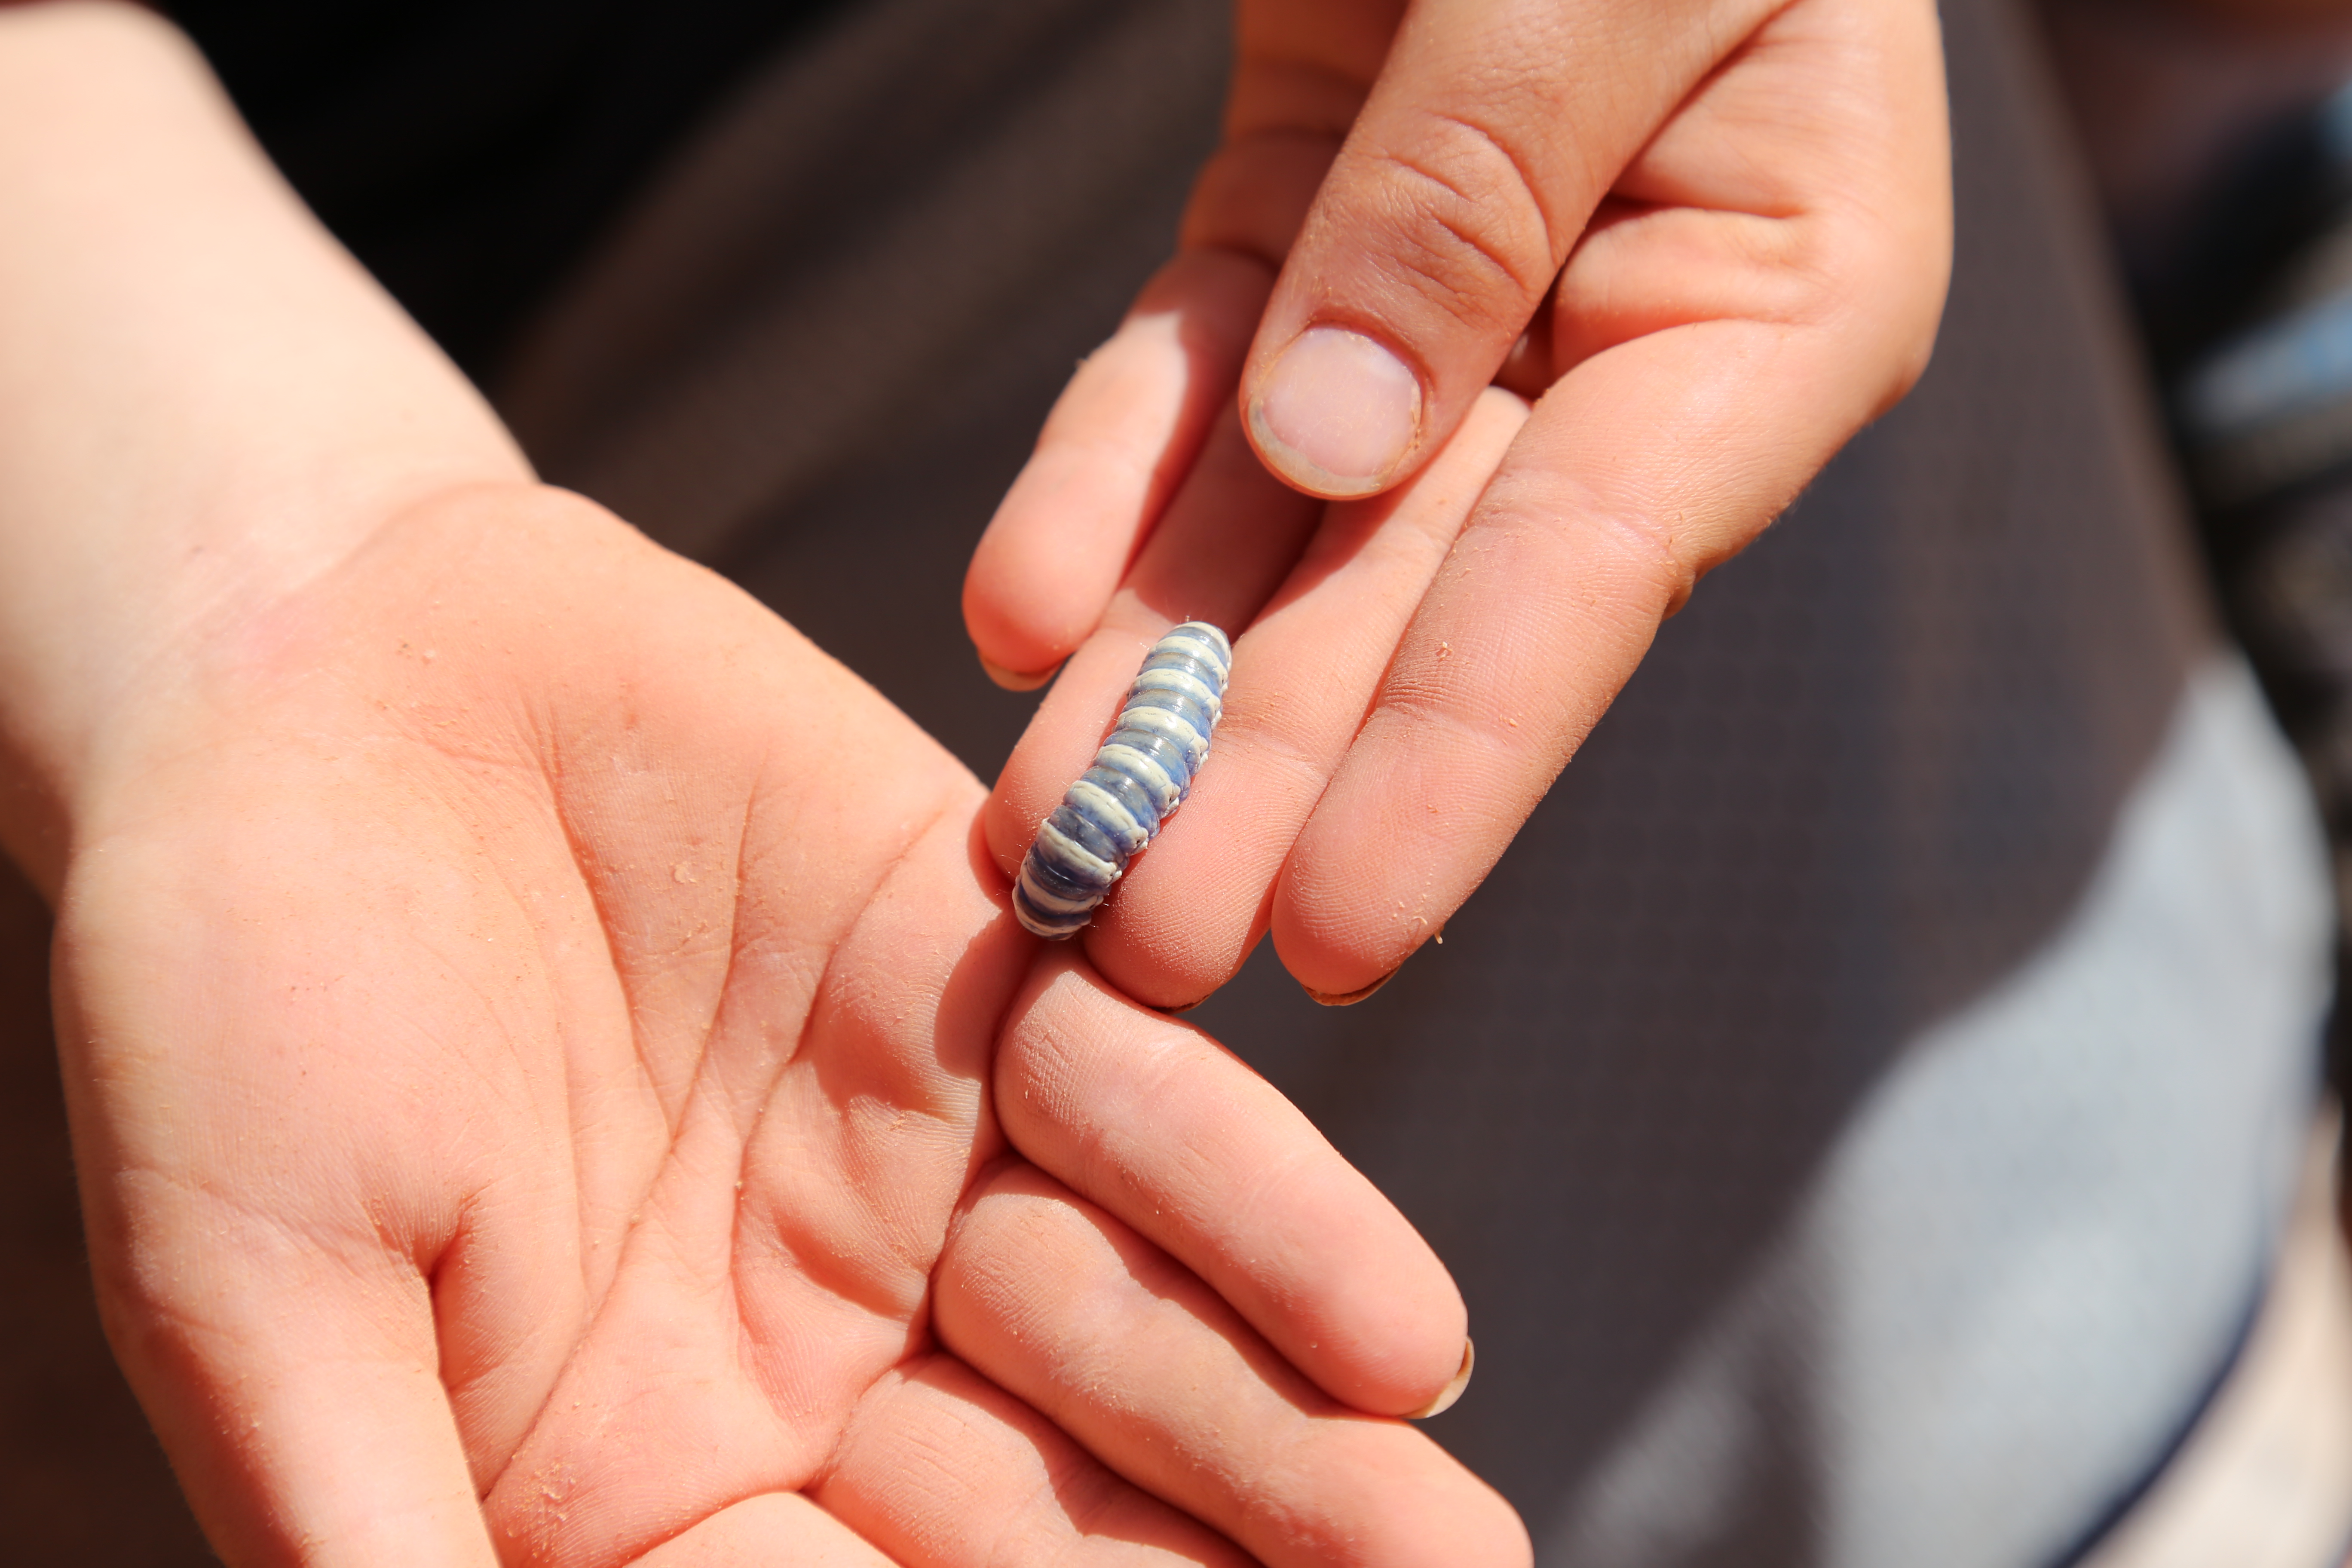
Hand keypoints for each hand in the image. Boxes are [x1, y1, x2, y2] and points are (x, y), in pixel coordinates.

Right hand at [56, 484, 1518, 1566]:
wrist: (304, 672)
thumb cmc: (223, 998)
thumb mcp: (267, 1300)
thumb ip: (403, 1536)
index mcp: (639, 1473)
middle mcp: (807, 1339)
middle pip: (1036, 1510)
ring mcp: (909, 1156)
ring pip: (1122, 1321)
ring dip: (1288, 1433)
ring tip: (1441, 1533)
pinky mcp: (980, 968)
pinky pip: (1140, 1095)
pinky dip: (1258, 1201)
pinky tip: (1399, 1319)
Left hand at [964, 0, 1951, 1006]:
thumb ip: (1487, 192)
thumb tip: (1352, 455)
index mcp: (1785, 288)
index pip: (1606, 566)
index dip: (1465, 759)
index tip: (1333, 929)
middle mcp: (1626, 329)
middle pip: (1426, 591)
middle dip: (1274, 768)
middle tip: (1133, 948)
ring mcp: (1459, 293)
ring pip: (1293, 517)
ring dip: (1161, 674)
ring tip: (1040, 836)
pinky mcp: (1317, 228)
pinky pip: (1201, 376)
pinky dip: (1111, 481)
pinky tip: (1017, 611)